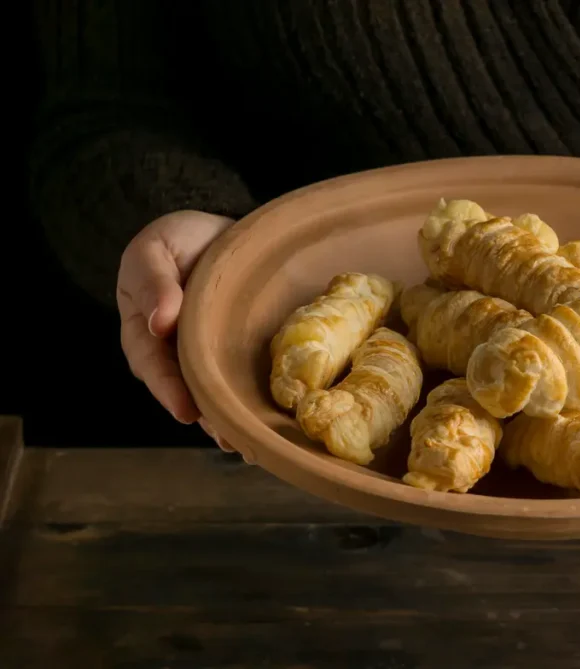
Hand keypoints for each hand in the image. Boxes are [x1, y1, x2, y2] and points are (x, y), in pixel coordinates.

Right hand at [116, 210, 246, 457]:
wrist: (215, 233)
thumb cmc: (177, 241)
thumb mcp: (155, 250)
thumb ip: (153, 282)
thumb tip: (159, 322)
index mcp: (145, 331)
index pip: (152, 364)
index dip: (168, 388)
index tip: (186, 410)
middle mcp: (175, 352)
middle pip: (186, 390)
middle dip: (208, 418)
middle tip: (230, 440)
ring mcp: (207, 355)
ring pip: (216, 392)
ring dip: (233, 420)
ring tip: (253, 445)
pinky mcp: (237, 352)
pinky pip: (243, 378)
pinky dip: (254, 400)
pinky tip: (270, 422)